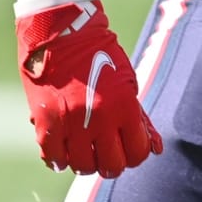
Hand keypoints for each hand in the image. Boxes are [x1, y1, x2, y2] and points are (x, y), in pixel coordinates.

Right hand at [16, 0, 161, 176]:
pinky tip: (66, 147)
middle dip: (113, 163)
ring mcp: (70, 123)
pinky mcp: (45, 123)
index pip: (137, 152)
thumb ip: (139, 117)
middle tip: (109, 154)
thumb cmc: (101, 56)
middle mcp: (99, 118)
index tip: (131, 150)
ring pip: (82, 167)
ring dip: (87, 162)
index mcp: (124, 105)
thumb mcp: (128, 83)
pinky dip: (61, 158)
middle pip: (111, 166)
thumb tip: (156, 149)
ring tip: (87, 150)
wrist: (63, 34)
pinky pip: (54, 159)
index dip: (136, 155)